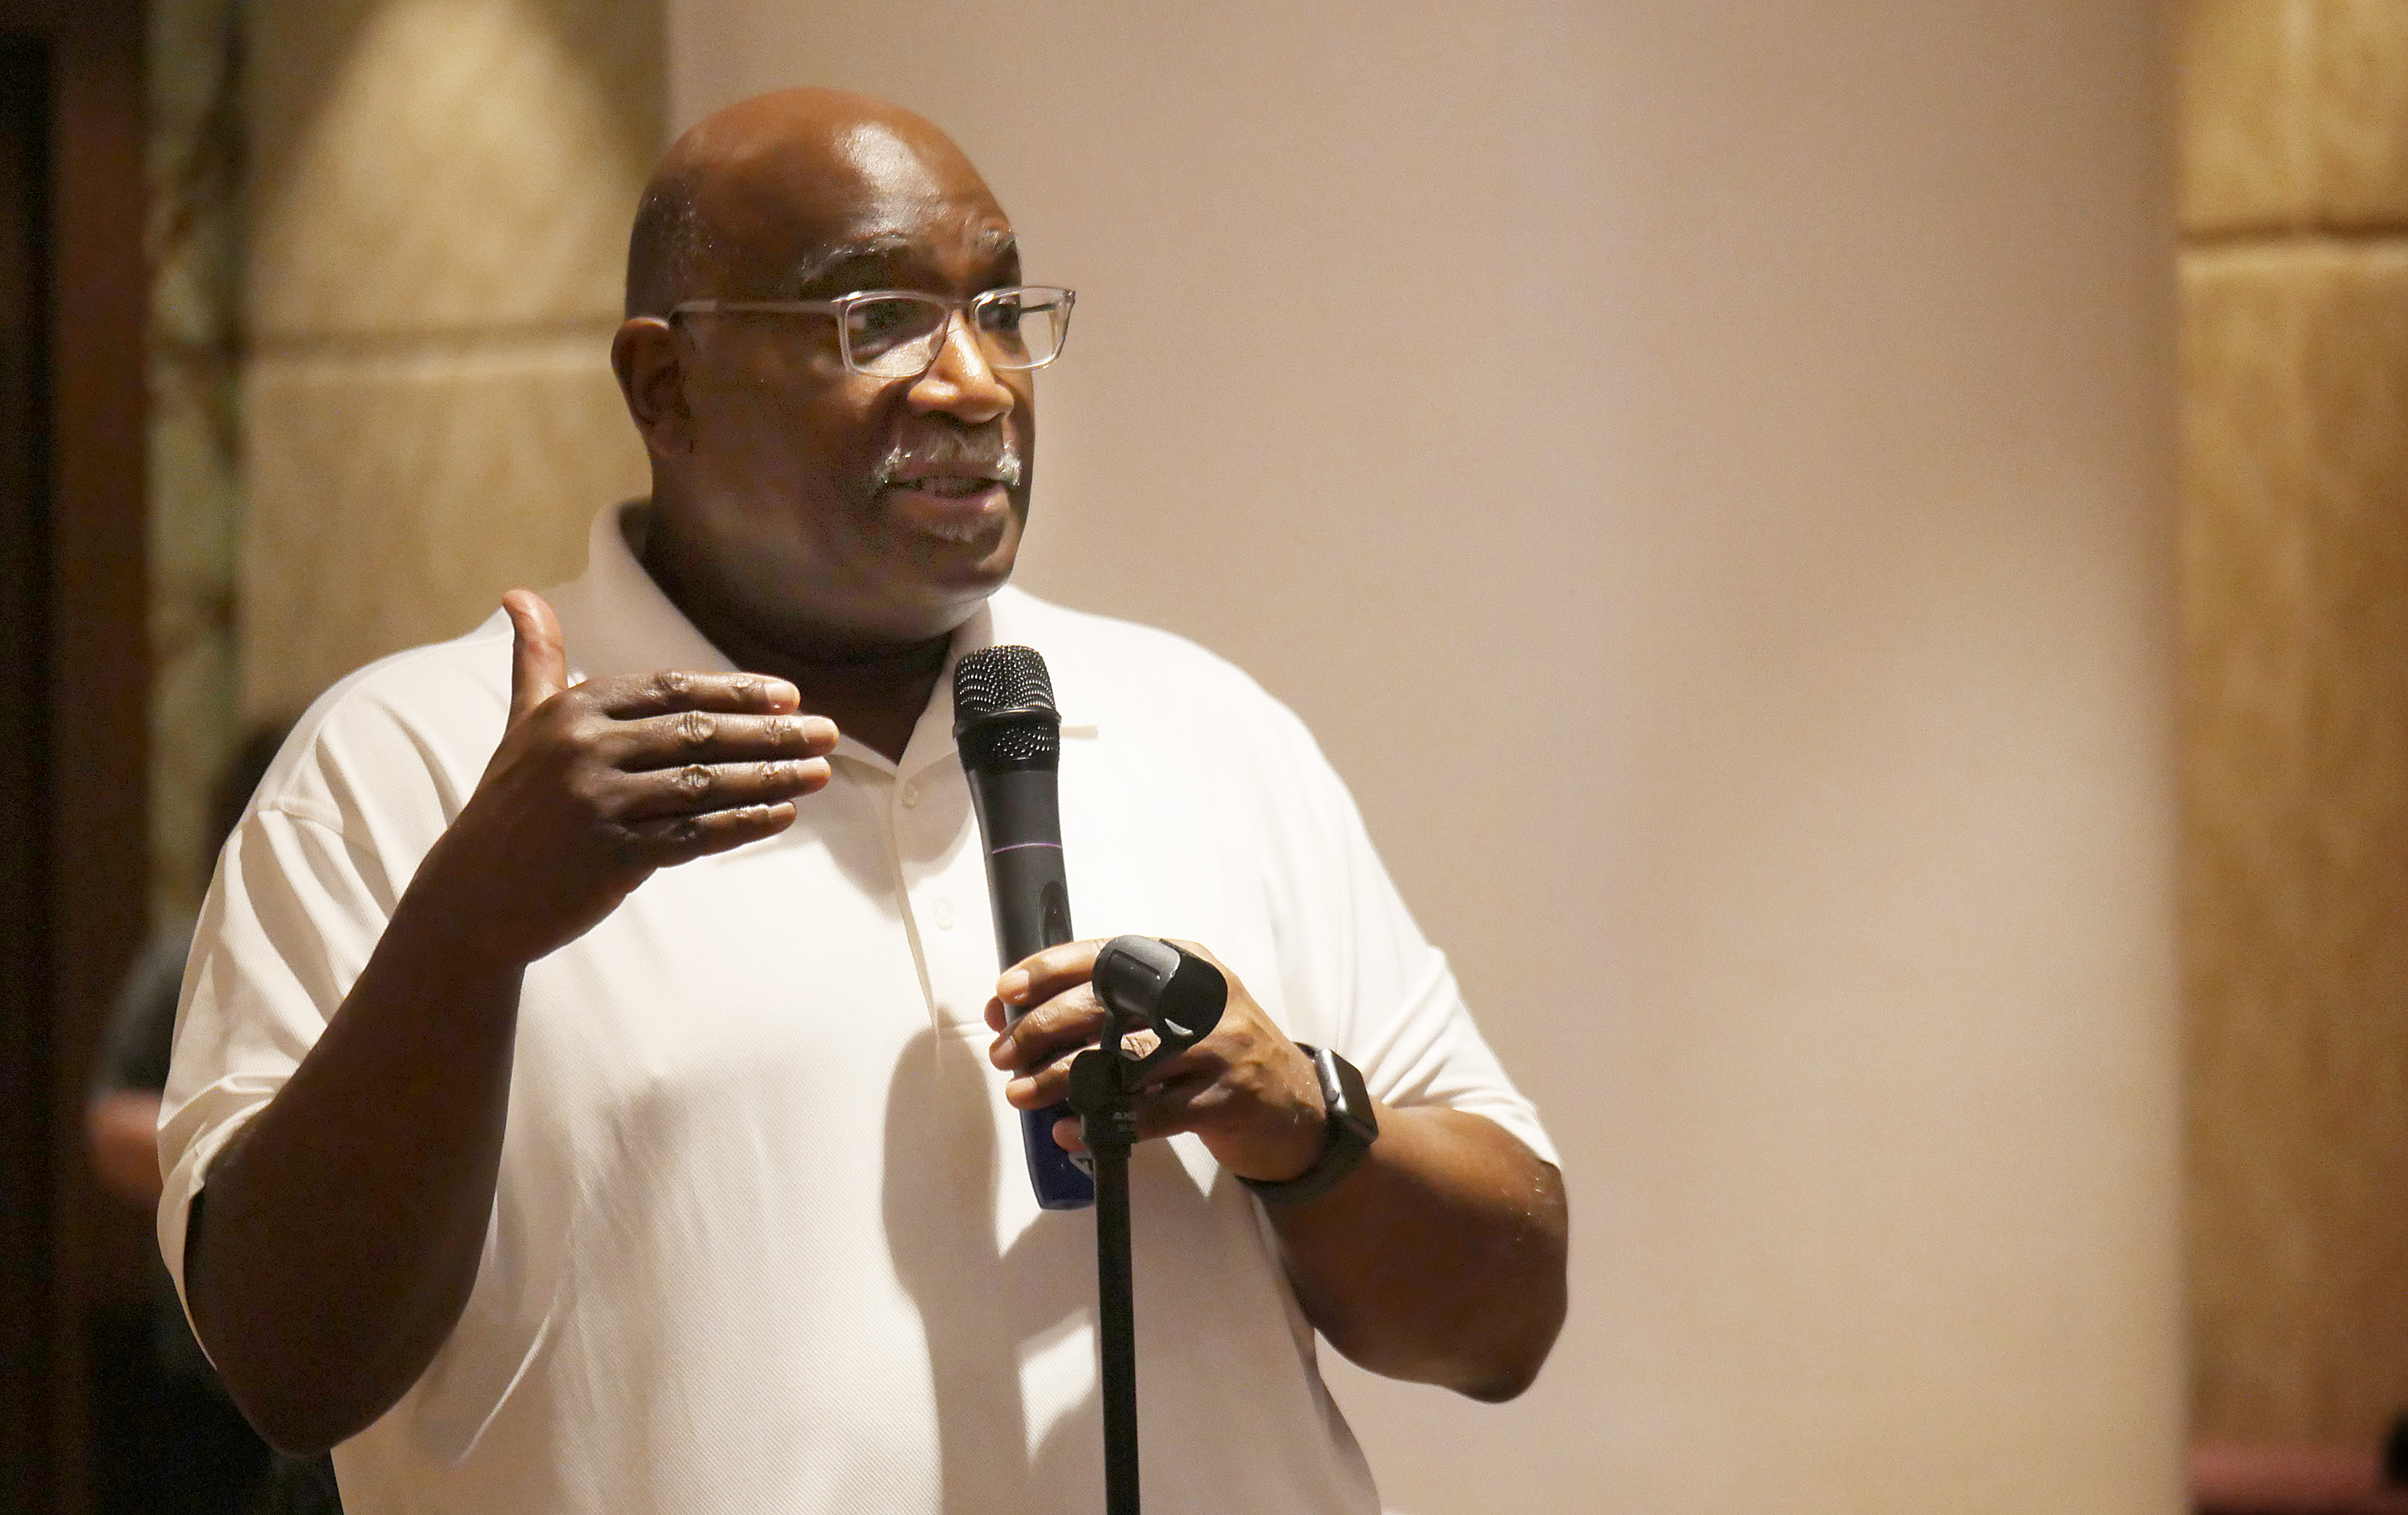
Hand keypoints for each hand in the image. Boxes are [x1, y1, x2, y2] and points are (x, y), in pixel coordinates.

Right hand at [408, 589, 838, 967]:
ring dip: (772, 777)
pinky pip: (693, 835)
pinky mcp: (611, 856)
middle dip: (771, 732)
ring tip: (820, 773)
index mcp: (573, 710)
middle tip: (828, 732)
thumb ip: (538, 660)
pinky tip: (783, 815)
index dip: (735, 692)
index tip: (788, 696)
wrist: (471, 898)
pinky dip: (743, 825)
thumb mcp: (522, 724)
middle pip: (698, 733)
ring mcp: (598, 804)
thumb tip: (520, 595)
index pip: (672, 690)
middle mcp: (585, 750)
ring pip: (704, 784)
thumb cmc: (508, 805)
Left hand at [985, 939, 1328, 1182]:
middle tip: (1005, 1054)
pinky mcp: (1223, 1099)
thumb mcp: (1178, 1013)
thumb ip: (1113, 1007)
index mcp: (1185, 964)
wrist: (1296, 1108)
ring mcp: (1218, 1047)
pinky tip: (1071, 1130)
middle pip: (1104, 1005)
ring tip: (1022, 1093)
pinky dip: (1100, 1124)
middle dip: (1040, 1029)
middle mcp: (1202, 997)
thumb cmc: (1219, 1055)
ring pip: (1118, 1061)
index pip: (1107, 954)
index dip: (1049, 969)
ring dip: (1059, 1078)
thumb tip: (1021, 1010)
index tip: (1005, 992)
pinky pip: (1146, 1115)